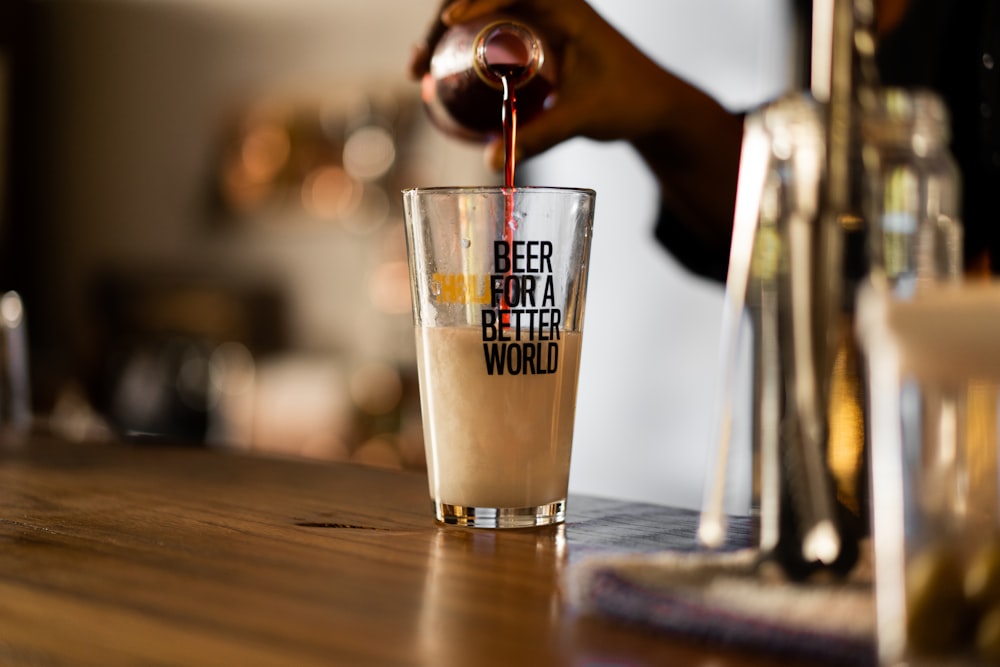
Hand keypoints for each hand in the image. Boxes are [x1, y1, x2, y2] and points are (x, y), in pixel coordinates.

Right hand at [409, 0, 743, 259]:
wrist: (656, 106)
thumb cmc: (631, 100)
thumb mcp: (582, 117)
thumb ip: (538, 137)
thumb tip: (492, 161)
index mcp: (566, 7)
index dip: (476, 0)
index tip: (448, 23)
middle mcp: (549, 7)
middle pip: (482, 0)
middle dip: (442, 26)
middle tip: (419, 64)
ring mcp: (538, 24)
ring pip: (480, 17)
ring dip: (445, 39)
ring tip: (420, 73)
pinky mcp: (533, 44)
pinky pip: (489, 36)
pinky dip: (462, 51)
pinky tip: (440, 77)